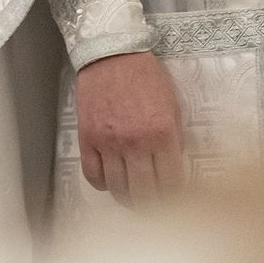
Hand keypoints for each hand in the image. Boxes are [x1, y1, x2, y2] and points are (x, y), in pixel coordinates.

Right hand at [74, 49, 183, 207]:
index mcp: (163, 133)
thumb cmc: (145, 76)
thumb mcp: (172, 106)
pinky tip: (111, 181)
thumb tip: (172, 168)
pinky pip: (93, 176)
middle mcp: (136, 142)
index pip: (172, 183)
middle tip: (154, 208)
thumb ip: (174, 139)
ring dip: (128, 199)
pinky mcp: (88, 138)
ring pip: (118, 189)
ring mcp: (109, 142)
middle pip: (145, 194)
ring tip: (133, 199)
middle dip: (152, 207)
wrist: (112, 53)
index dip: (175, 198)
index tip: (176, 203)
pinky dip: (103, 185)